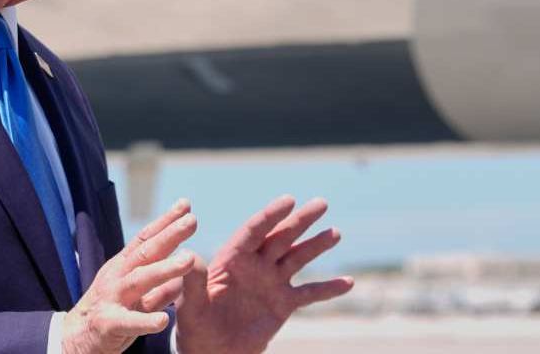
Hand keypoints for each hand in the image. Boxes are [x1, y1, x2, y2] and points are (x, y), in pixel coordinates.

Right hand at [62, 199, 198, 353]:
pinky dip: (145, 321)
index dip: (165, 222)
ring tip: (189, 260)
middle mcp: (117, 277)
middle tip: (192, 221)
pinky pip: (128, 322)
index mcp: (123, 267)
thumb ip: (160, 288)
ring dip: (164, 270)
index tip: (185, 205)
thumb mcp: (136, 297)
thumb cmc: (110, 314)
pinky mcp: (108, 324)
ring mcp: (111, 299)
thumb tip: (185, 276)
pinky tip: (164, 320)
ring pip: (139, 281)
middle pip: (145, 253)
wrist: (75, 340)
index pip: (145, 239)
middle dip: (169, 236)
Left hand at [174, 196, 352, 353]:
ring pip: (296, 258)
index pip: (252, 232)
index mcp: (231, 260)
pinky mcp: (282, 304)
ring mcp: (270, 283)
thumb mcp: (191, 307)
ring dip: (316, 246)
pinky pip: (309, 294)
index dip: (270, 216)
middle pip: (279, 238)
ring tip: (335, 233)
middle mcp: (253, 266)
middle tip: (321, 202)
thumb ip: (193, 283)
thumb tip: (190, 256)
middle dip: (299, 220)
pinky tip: (348, 283)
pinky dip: (328, 289)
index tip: (288, 200)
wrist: (211, 352)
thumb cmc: (194, 327)